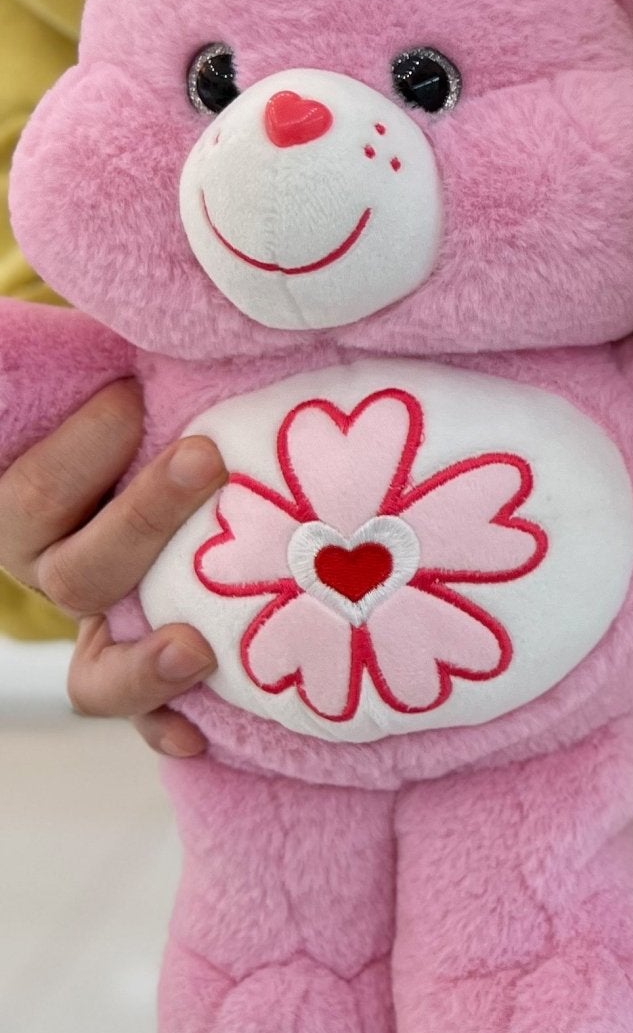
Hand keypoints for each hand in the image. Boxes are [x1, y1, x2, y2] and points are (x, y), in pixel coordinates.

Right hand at [0, 381, 225, 755]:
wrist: (167, 443)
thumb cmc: (147, 395)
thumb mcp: (114, 361)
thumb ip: (105, 346)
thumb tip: (121, 294)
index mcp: (25, 504)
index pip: (26, 493)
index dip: (76, 451)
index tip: (130, 392)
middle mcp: (55, 573)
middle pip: (76, 571)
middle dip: (141, 515)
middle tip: (207, 456)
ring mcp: (104, 629)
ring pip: (98, 671)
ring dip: (146, 664)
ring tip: (204, 646)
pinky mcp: (152, 670)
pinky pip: (148, 722)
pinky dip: (169, 732)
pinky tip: (200, 739)